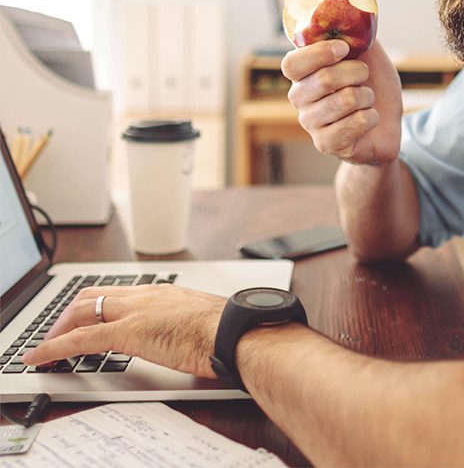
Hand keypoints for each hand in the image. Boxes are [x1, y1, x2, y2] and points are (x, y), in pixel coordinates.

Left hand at [22, 284, 224, 378]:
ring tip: (46, 346)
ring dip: (59, 328)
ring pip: (82, 310)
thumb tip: (186, 334)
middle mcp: (144, 295)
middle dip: (69, 313)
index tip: (85, 317)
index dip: (94, 304)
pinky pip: (82, 338)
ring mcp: (135, 311)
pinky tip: (41, 358)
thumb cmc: (226, 330)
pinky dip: (55, 348)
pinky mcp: (129, 332)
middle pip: (93, 295)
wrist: (235, 331)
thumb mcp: (199, 320)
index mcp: (161, 292)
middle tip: (57, 332)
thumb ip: (184, 322)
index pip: (117, 292)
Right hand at [281, 39, 402, 165]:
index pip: (291, 64)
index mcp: (303, 74)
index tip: (344, 49)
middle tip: (364, 76)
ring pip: (343, 100)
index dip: (318, 54)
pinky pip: (353, 125)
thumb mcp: (368, 55)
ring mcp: (312, 124)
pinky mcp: (326, 144)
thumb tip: (353, 13)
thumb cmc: (373, 87)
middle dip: (356, 72)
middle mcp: (300, 99)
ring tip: (367, 99)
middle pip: (323, 79)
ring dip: (367, 96)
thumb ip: (356, 34)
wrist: (388, 123)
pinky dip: (371, 117)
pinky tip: (369, 118)